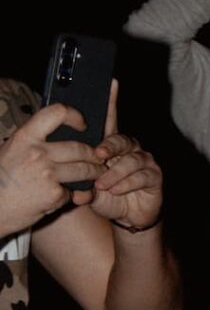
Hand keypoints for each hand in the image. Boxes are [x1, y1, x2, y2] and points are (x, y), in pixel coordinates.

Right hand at [0, 101, 102, 238]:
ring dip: (95, 172)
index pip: (56, 113)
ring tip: (97, 174)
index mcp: (25, 137)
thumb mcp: (11, 150)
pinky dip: (72, 195)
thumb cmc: (1, 179)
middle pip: (79, 148)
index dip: (74, 115)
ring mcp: (47, 174)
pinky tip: (68, 196)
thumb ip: (33, 140)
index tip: (82, 124)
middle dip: (94, 155)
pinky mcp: (54, 195)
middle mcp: (38, 153)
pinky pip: (72, 192)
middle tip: (99, 158)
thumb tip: (57, 130)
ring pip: (84, 170)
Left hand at [87, 85, 163, 233]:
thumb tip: (77, 192)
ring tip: (102, 184)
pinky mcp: (155, 176)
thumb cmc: (109, 197)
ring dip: (115, 172)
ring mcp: (144, 161)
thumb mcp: (92, 192)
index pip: (111, 121)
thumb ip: (84, 189)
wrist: (129, 218)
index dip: (111, 101)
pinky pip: (142, 175)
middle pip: (121, 138)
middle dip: (109, 145)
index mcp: (112, 147)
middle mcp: (130, 149)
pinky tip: (116, 189)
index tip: (111, 83)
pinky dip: (126, 183)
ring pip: (131, 159)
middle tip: (98, 155)